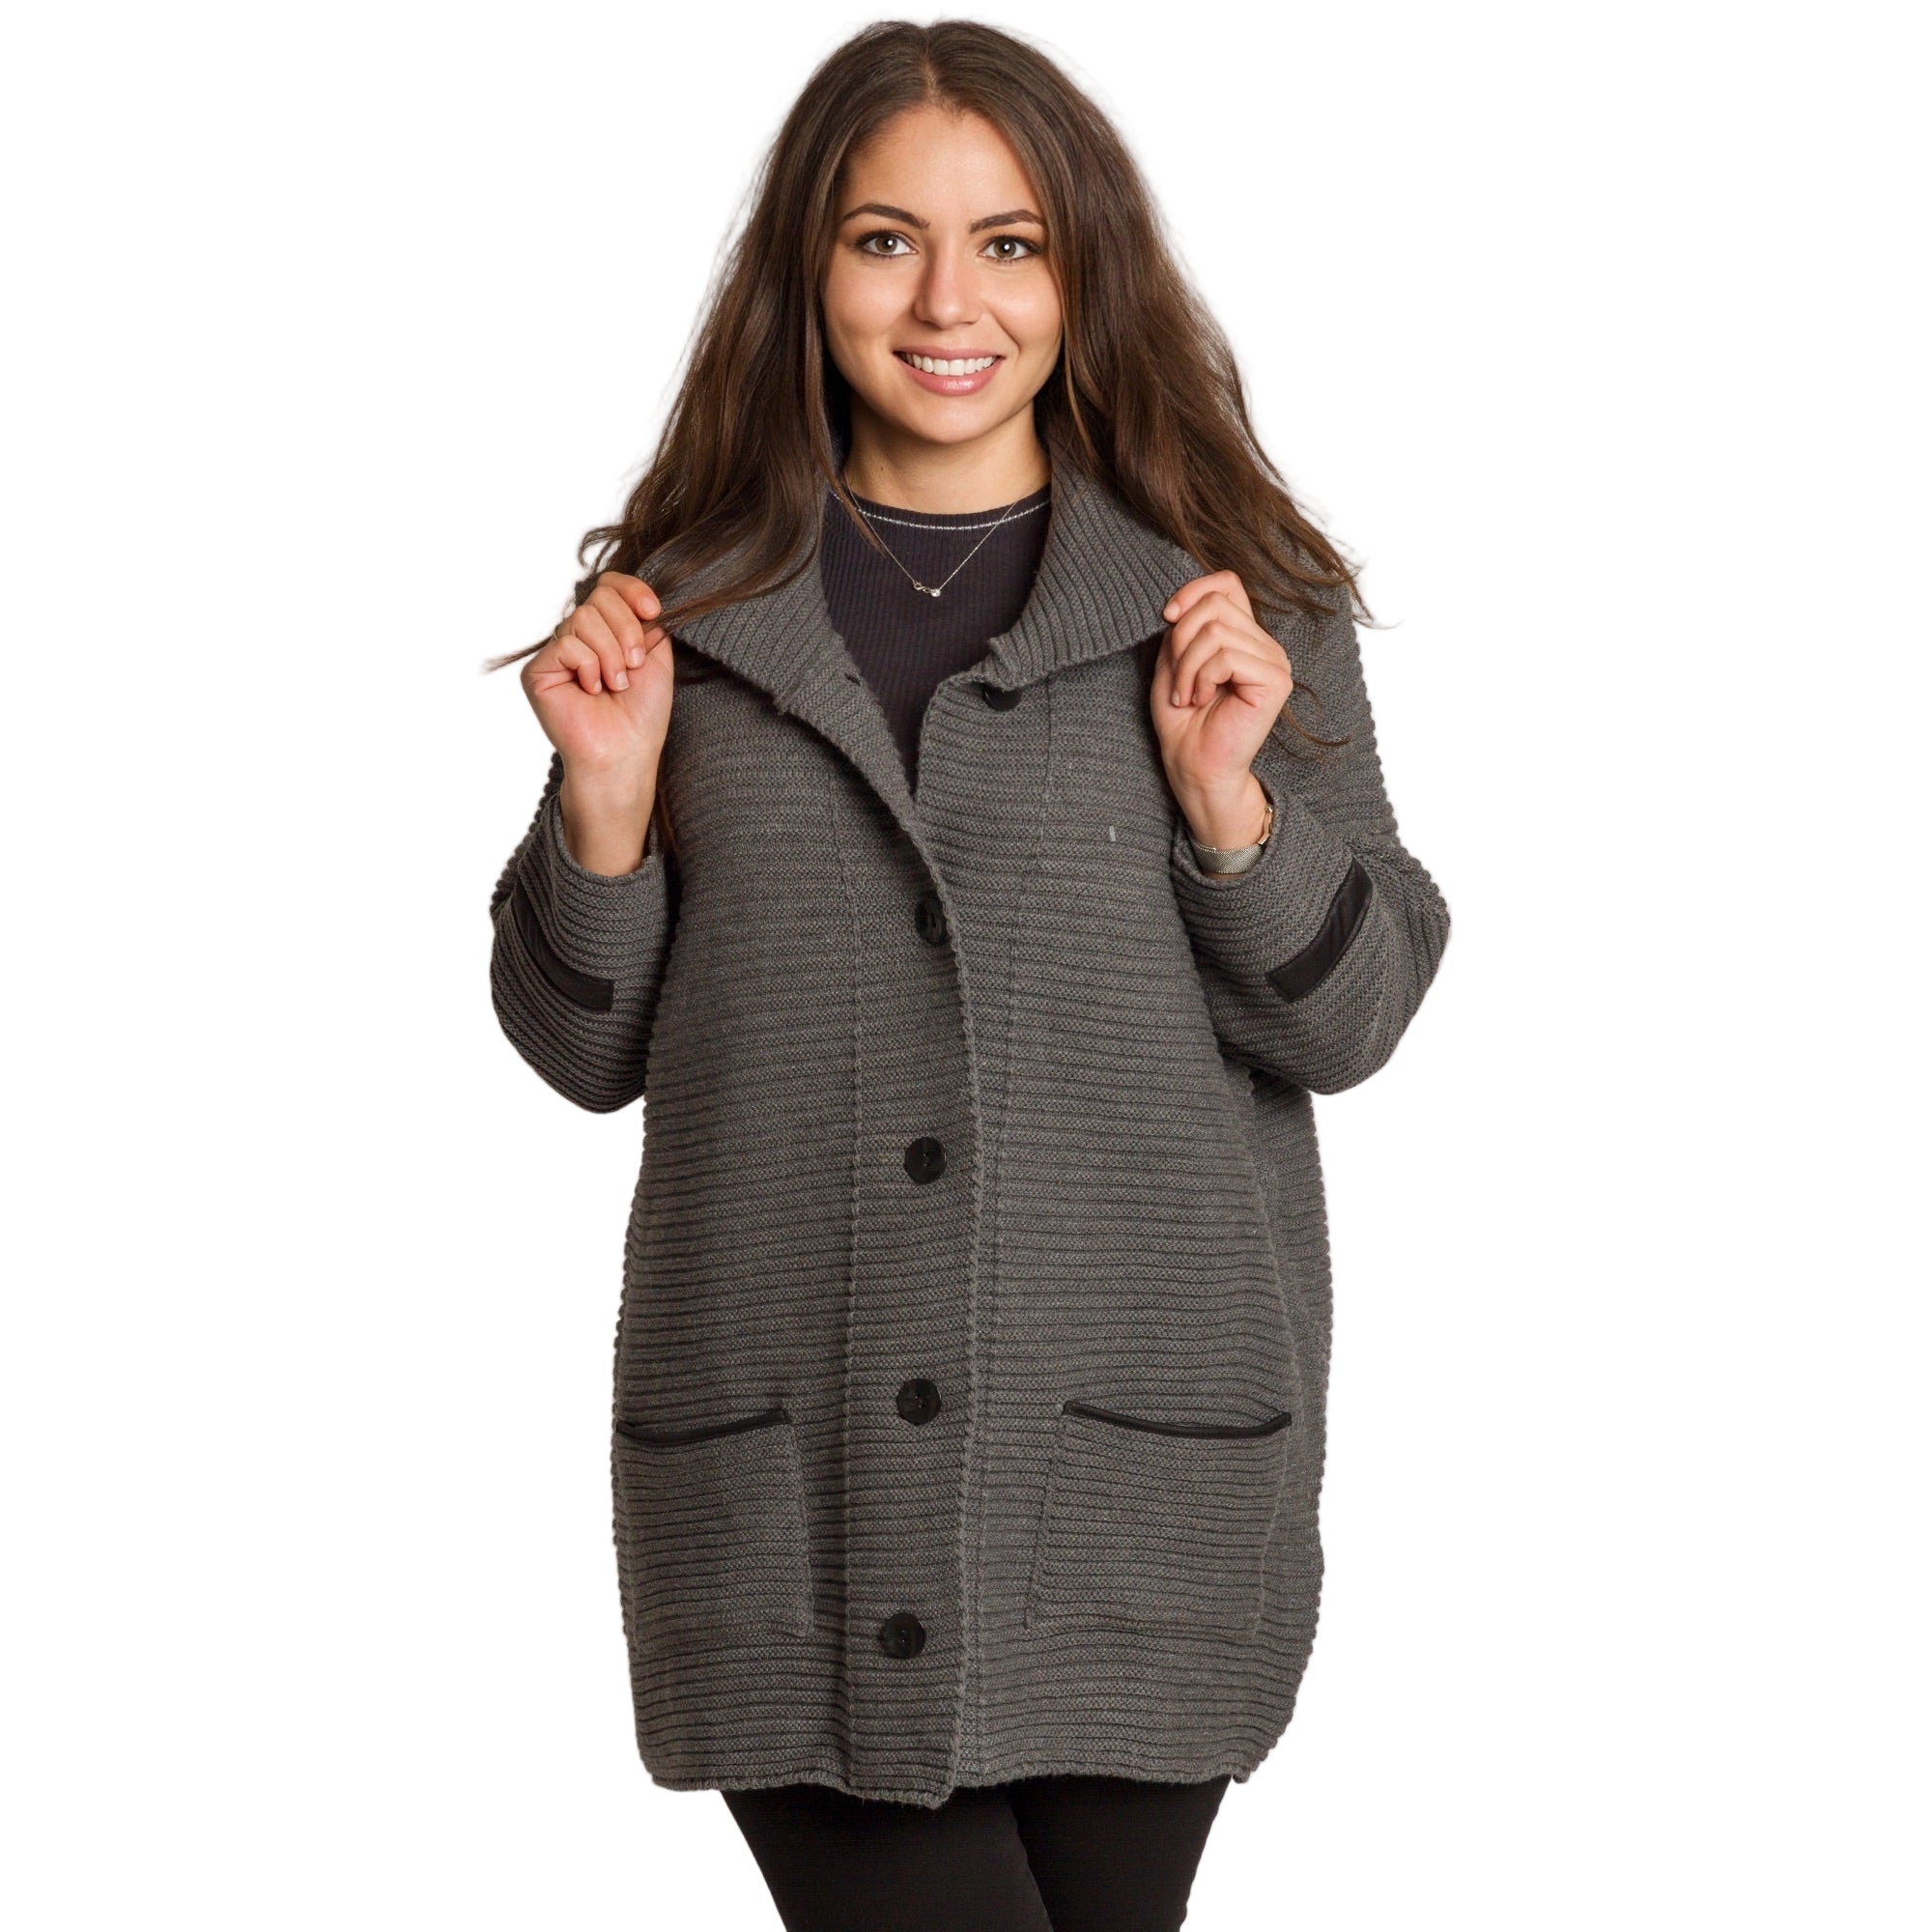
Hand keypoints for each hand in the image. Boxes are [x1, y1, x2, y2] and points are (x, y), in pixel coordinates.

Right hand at [523, 571, 674, 873]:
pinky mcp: (538, 671)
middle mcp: (578, 637)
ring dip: (611, 653)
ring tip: (614, 684)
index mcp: (606, 630)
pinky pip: (567, 643)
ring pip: (584, 618)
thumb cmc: (641, 713)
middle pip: (599, 597)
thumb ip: (644, 619)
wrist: (626, 752)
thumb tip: (639, 592)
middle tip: (634, 666)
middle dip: (627, 630)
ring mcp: (557, 653)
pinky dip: (589, 666)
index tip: (654, 611)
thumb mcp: (655, 655)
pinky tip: (590, 690)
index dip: (632, 590)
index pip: (610, 585)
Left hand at [1149, 570, 1293, 847]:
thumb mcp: (1172, 662)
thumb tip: (1183, 604)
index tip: (1168, 618)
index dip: (1193, 591)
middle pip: (1215, 605)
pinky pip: (1226, 656)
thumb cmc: (1182, 720)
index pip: (1227, 583)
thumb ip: (1182, 627)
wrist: (1193, 765)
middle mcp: (1264, 644)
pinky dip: (1201, 678)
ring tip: (1188, 696)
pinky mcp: (1275, 681)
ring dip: (1187, 666)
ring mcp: (1274, 661)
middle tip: (1178, 681)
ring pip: (1216, 631)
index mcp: (1244, 636)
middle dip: (1181, 640)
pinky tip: (1202, 701)